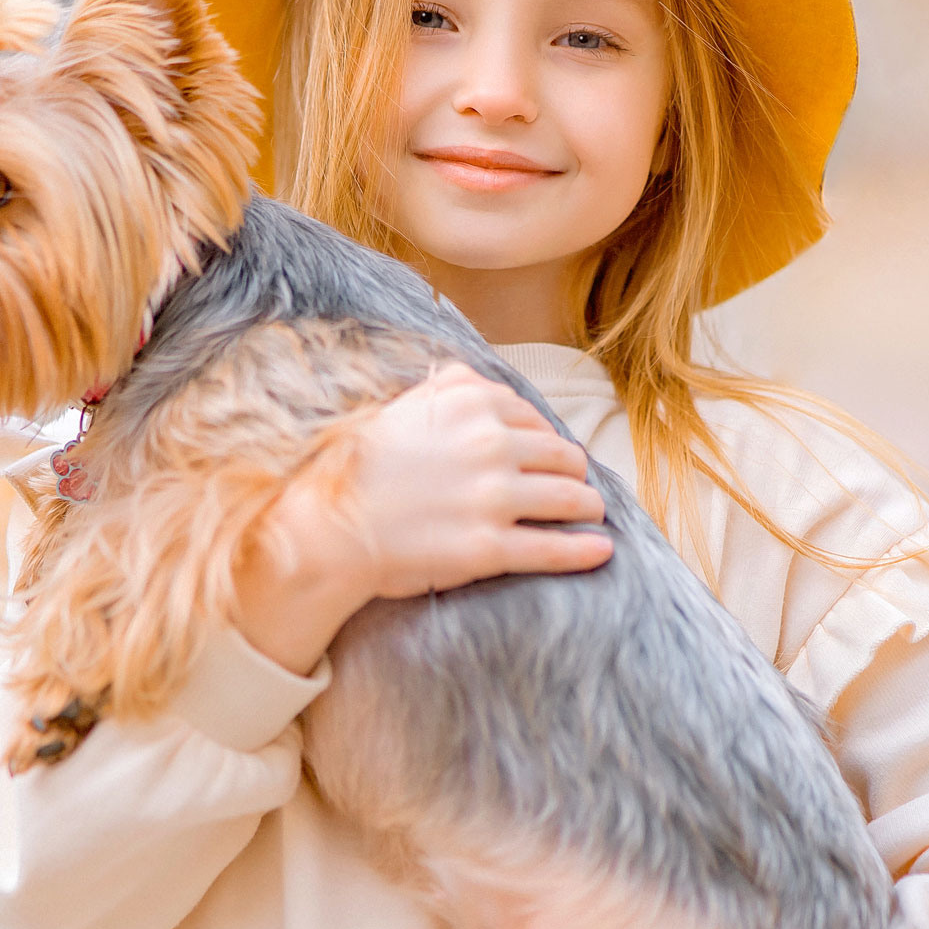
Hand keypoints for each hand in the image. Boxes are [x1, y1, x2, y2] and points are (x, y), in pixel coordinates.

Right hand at [233, 364, 608, 673]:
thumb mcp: (404, 404)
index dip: (542, 439)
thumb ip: (449, 385)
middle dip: (572, 472)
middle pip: (562, 456)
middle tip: (576, 486)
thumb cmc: (360, 466)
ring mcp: (494, 497)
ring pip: (570, 498)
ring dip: (587, 507)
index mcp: (472, 403)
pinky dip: (585, 550)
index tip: (543, 455)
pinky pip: (556, 548)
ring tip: (591, 514)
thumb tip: (478, 378)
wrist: (327, 525)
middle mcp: (491, 444)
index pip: (534, 417)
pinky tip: (601, 550)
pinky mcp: (490, 548)